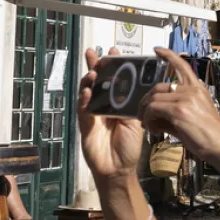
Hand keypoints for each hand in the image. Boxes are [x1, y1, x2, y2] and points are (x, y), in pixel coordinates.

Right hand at [76, 49, 145, 181]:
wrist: (119, 168)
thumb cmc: (129, 145)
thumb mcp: (136, 121)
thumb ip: (133, 105)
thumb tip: (135, 85)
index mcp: (118, 104)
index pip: (115, 81)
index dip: (113, 66)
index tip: (114, 51)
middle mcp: (104, 106)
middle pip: (98, 82)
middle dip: (95, 66)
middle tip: (94, 52)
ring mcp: (93, 115)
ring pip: (88, 93)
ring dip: (89, 81)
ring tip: (93, 70)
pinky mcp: (86, 125)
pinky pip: (83, 110)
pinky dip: (84, 99)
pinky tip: (87, 90)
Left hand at [143, 48, 219, 170]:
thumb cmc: (208, 136)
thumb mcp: (193, 116)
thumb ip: (174, 109)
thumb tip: (154, 113)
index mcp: (198, 89)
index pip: (182, 66)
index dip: (168, 55)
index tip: (157, 50)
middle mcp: (193, 89)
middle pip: (158, 87)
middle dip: (146, 101)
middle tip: (144, 117)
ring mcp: (186, 98)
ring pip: (153, 98)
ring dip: (146, 113)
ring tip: (150, 126)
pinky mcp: (179, 110)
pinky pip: (153, 109)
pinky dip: (148, 120)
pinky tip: (154, 130)